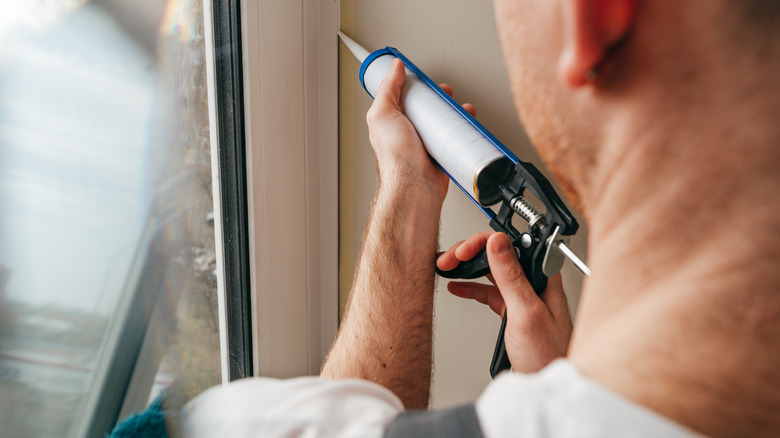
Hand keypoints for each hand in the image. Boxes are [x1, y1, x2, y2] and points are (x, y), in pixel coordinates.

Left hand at [366, 58, 475, 202]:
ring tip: (461, 108)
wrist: (415, 187)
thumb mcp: (383, 114)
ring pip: (441, 121)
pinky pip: (453, 138)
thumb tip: (395, 68)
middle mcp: (407, 132)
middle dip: (438, 97)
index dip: (414, 85)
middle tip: (446, 93)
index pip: (402, 95)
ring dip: (453, 112)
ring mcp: (425, 143)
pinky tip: (466, 125)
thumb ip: (387, 89)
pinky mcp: (440, 154)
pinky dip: (462, 130)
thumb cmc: (396, 158)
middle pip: (425, 107)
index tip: (425, 78)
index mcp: (391, 121)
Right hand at [437, 232, 572, 372]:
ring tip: (447, 267)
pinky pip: (489, 293)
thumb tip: (498, 242)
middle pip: (497, 255)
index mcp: (542, 275)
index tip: (461, 252)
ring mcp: (522, 297)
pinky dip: (471, 288)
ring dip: (467, 268)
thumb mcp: (525, 312)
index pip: (509, 245)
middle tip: (447, 259)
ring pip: (491, 273)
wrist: (548, 384)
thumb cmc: (549, 355)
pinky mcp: (513, 312)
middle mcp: (533, 282)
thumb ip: (511, 276)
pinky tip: (458, 286)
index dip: (482, 243)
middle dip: (469, 253)